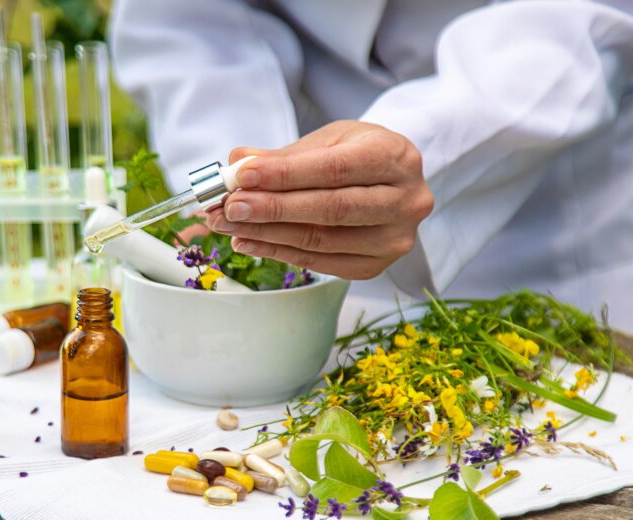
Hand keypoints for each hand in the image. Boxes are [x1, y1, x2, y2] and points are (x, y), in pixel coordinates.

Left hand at [208, 121, 433, 279]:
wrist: (391, 180)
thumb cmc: (358, 154)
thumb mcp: (328, 140)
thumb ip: (285, 155)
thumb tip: (237, 163)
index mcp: (395, 157)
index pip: (335, 169)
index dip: (285, 174)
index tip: (242, 176)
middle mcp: (405, 200)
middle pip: (331, 209)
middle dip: (272, 209)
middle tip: (228, 207)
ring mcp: (393, 238)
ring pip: (321, 241)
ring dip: (266, 235)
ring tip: (227, 225)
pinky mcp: (374, 266)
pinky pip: (319, 262)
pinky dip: (277, 252)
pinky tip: (248, 241)